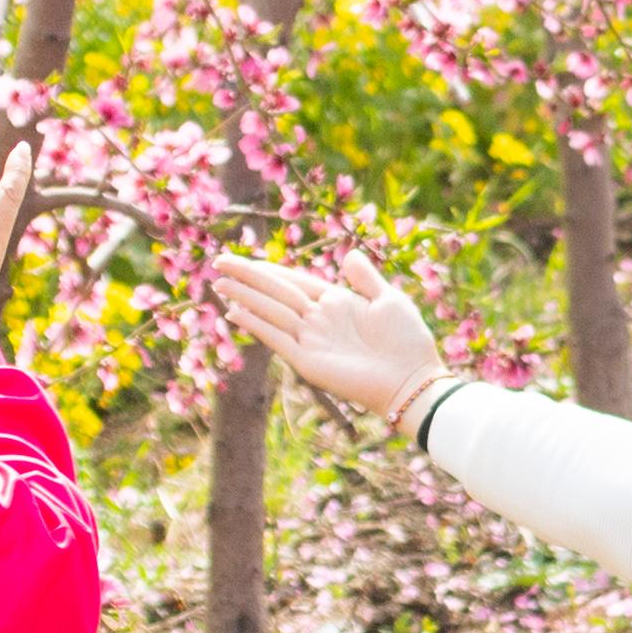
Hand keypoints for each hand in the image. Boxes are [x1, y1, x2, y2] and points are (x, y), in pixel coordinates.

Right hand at [211, 249, 448, 419]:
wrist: (413, 378)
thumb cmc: (407, 340)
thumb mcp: (389, 299)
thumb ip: (366, 277)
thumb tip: (348, 254)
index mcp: (336, 301)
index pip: (294, 280)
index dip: (268, 269)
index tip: (243, 258)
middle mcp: (318, 319)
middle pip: (276, 292)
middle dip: (247, 277)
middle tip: (218, 261)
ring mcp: (311, 340)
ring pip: (271, 311)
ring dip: (245, 296)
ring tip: (219, 283)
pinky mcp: (308, 362)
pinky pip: (277, 338)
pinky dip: (256, 325)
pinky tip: (235, 313)